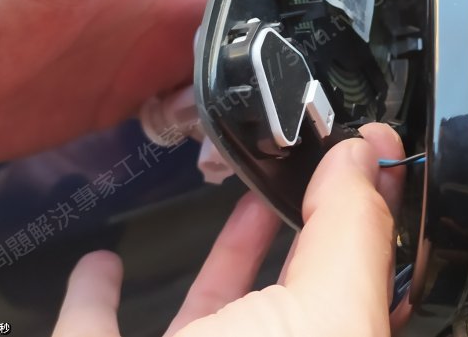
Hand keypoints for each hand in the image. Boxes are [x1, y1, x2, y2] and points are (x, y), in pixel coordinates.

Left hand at [0, 0, 303, 166]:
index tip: (330, 18)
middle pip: (267, 16)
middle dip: (286, 54)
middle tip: (284, 91)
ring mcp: (158, 43)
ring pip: (244, 68)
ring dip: (252, 98)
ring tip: (223, 122)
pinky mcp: (140, 93)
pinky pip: (204, 110)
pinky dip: (213, 128)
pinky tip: (188, 139)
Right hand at [52, 124, 407, 336]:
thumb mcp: (323, 314)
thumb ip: (350, 232)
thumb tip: (365, 159)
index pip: (363, 272)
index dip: (372, 208)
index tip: (369, 148)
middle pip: (287, 278)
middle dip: (299, 212)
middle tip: (306, 151)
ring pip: (211, 302)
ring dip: (226, 244)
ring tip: (240, 187)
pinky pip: (98, 326)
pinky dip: (95, 295)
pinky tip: (99, 265)